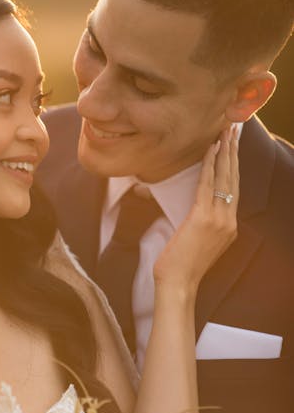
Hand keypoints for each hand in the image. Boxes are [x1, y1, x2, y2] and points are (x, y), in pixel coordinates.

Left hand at [153, 125, 238, 294]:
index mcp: (229, 227)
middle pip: (234, 179)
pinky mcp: (204, 218)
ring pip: (225, 178)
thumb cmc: (179, 266)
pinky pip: (208, 185)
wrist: (177, 284)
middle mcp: (229, 221)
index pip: (233, 190)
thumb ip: (200, 224)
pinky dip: (210, 165)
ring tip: (226, 131)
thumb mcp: (195, 242)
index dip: (234, 166)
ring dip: (225, 152)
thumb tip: (191, 207)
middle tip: (235, 128)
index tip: (233, 145)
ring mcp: (219, 220)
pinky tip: (210, 149)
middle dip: (234, 151)